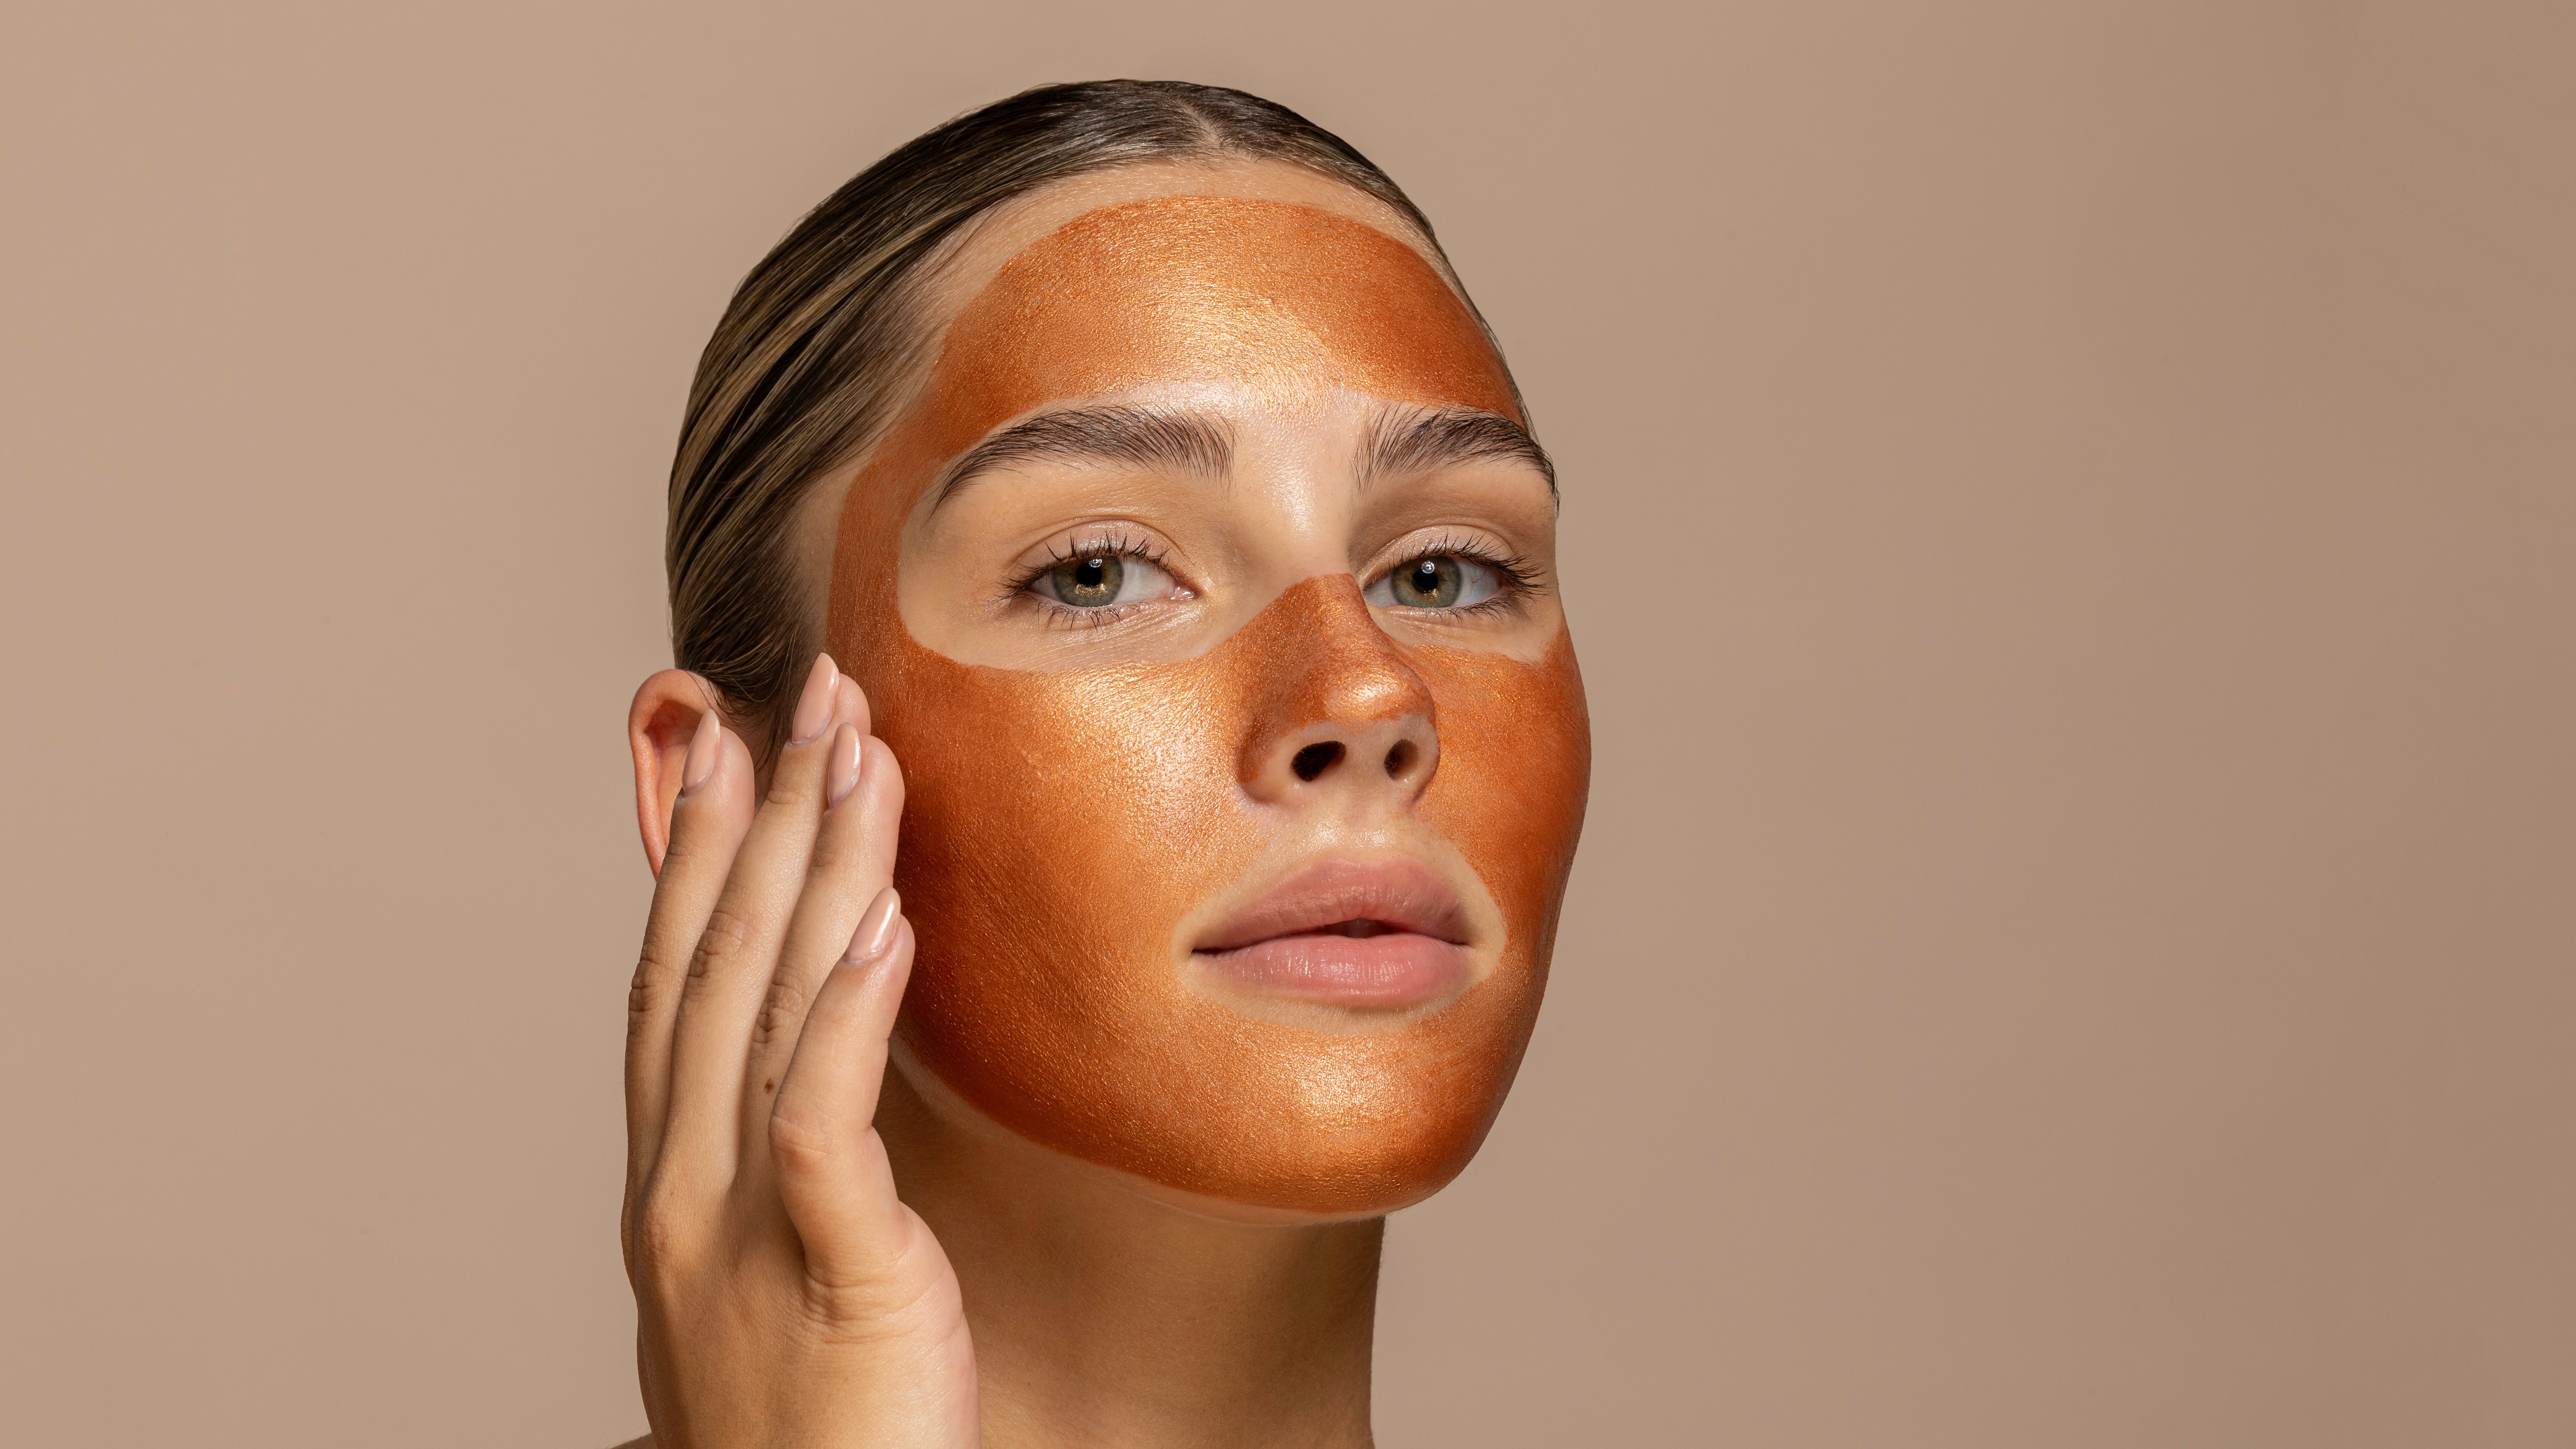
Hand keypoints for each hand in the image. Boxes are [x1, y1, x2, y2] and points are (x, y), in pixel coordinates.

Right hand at [621, 654, 976, 1446]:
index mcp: (669, 1183)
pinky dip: (847, 1009)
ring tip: (858, 753)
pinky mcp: (825, 1268)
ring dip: (816, 870)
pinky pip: (823, 1115)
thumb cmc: (817, 1420)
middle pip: (713, 966)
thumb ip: (777, 1162)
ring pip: (765, 1010)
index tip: (735, 741)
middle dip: (761, 819)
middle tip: (805, 692)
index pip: (676, 983)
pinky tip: (884, 919)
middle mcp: (681, 1188)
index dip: (701, 855)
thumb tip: (807, 1068)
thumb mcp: (773, 1267)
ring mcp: (737, 1229)